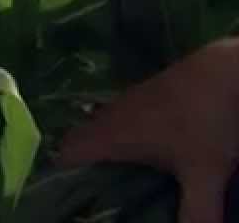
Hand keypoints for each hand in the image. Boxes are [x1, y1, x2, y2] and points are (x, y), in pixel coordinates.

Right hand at [57, 38, 238, 222]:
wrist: (229, 70)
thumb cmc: (207, 121)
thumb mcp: (204, 173)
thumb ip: (196, 212)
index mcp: (113, 134)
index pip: (66, 153)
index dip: (57, 174)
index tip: (64, 194)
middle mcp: (112, 115)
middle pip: (79, 139)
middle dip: (78, 164)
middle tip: (88, 189)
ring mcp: (129, 100)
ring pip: (99, 126)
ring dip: (100, 148)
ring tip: (112, 173)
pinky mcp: (147, 93)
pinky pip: (118, 118)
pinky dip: (120, 135)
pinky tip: (142, 149)